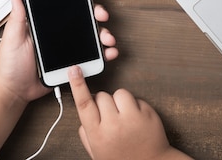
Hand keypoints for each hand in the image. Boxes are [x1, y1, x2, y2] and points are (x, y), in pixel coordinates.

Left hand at [0, 0, 117, 103]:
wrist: (14, 90)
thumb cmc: (10, 65)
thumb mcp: (12, 38)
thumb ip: (17, 19)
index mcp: (47, 26)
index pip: (69, 11)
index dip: (83, 5)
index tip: (91, 5)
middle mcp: (60, 35)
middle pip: (84, 23)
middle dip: (97, 19)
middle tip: (103, 19)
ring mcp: (68, 50)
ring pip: (91, 40)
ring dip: (103, 37)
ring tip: (108, 41)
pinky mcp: (72, 64)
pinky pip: (90, 58)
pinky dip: (102, 55)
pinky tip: (108, 54)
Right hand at [69, 66, 191, 159]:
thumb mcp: (97, 153)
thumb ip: (87, 135)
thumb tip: (83, 116)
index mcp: (97, 135)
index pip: (84, 103)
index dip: (77, 85)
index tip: (74, 69)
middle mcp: (113, 125)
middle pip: (102, 96)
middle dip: (104, 103)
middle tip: (110, 117)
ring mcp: (132, 118)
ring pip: (119, 92)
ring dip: (120, 101)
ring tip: (124, 117)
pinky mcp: (147, 113)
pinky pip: (136, 98)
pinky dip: (134, 106)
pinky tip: (136, 120)